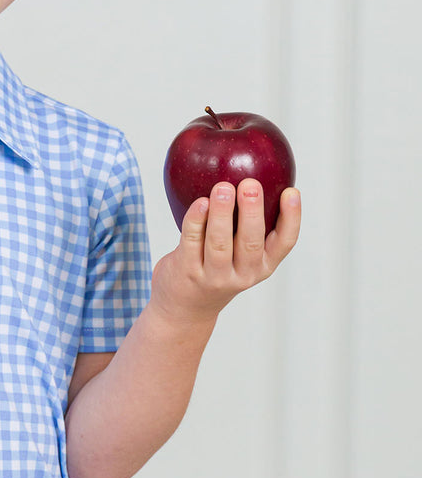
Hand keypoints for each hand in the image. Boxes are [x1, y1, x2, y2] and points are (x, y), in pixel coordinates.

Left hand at [150, 178, 301, 327]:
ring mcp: (214, 276)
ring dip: (221, 213)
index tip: (291, 191)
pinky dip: (195, 221)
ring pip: (219, 243)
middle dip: (251, 211)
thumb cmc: (217, 268)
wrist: (185, 308)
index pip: (285, 243)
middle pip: (251, 242)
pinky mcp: (188, 272)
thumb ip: (248, 225)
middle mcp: (243, 274)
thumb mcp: (241, 256)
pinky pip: (192, 242)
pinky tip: (199, 203)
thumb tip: (258, 169)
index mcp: (263, 266)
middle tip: (250, 183)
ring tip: (222, 187)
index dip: (292, 218)